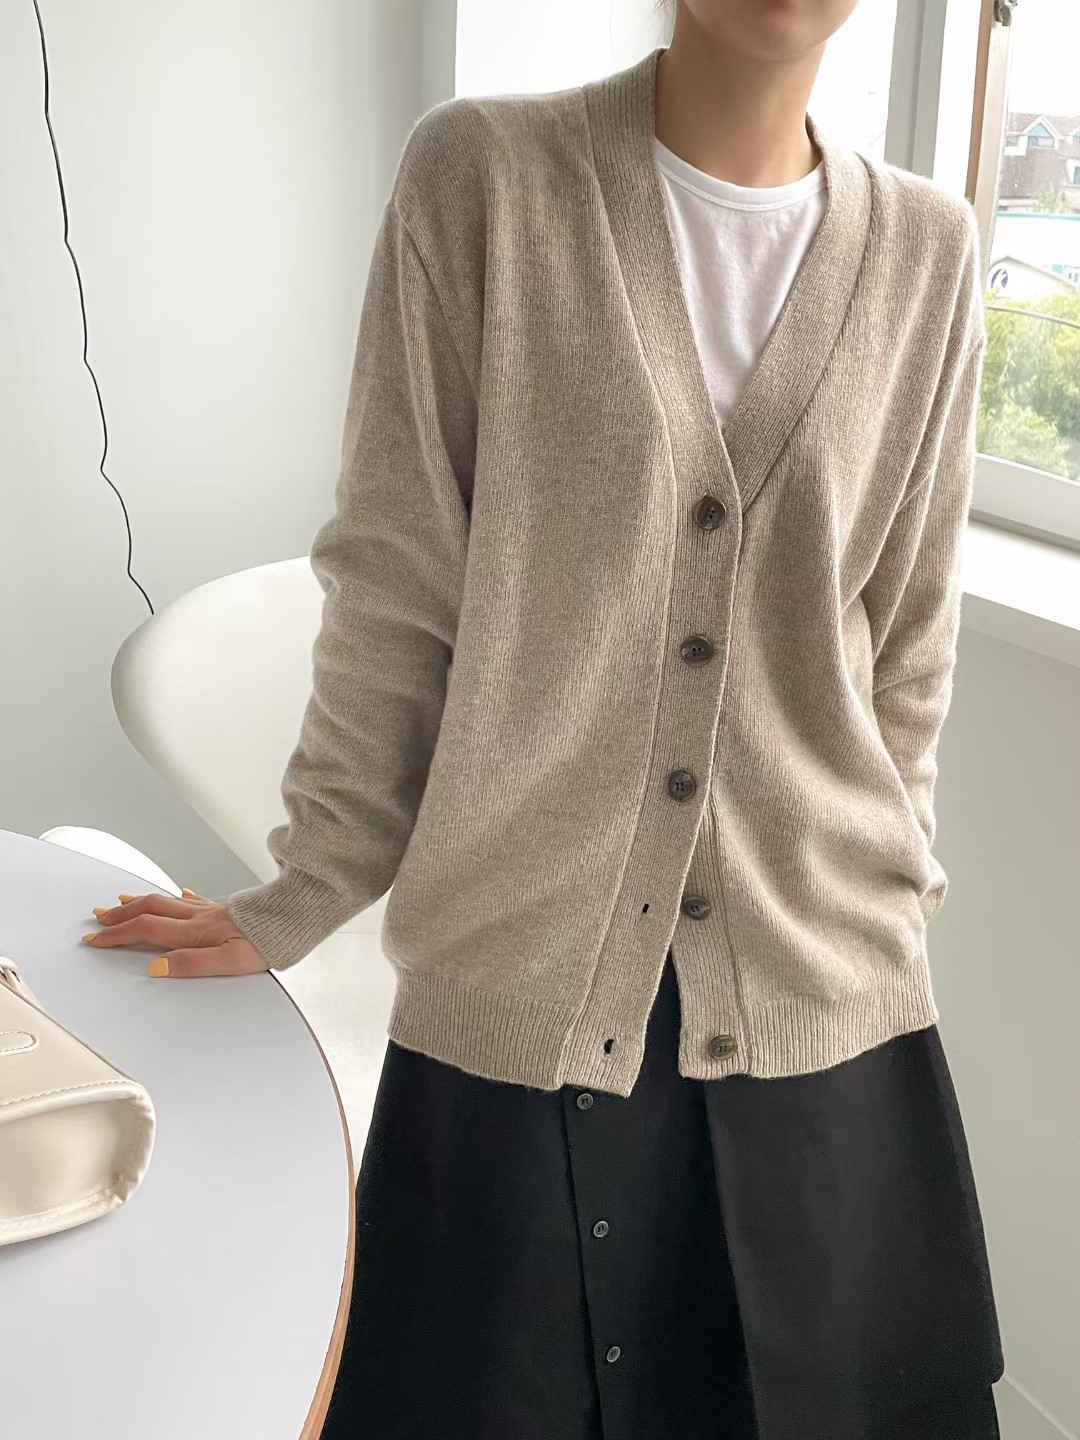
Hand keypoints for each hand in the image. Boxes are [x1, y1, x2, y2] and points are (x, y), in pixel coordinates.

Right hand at [83, 888, 271, 977]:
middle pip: (150, 910)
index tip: (96, 939)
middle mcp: (199, 916)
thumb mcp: (230, 961)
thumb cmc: (268, 941)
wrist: (295, 916)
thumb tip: (157, 966)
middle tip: (98, 918)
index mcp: (195, 931)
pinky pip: (194, 899)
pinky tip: (178, 894)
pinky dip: (178, 897)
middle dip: (120, 915)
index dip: (117, 936)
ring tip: (122, 901)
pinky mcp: (226, 907)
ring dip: (140, 902)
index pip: (145, 930)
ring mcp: (211, 909)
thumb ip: (192, 963)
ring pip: (167, 901)